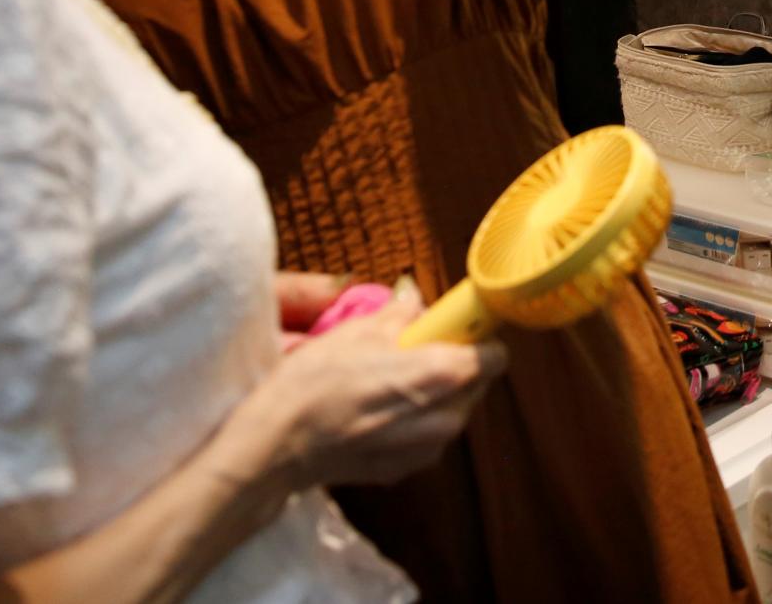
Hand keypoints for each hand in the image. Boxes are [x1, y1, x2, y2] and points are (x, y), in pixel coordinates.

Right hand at [241, 284, 504, 490]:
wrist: (277, 446)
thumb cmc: (315, 382)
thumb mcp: (357, 332)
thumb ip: (401, 315)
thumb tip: (418, 301)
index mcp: (438, 376)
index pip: (494, 358)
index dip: (480, 339)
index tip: (461, 329)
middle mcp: (444, 418)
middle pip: (476, 386)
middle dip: (456, 366)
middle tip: (419, 352)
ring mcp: (427, 450)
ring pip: (454, 412)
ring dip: (437, 395)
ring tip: (394, 382)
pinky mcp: (407, 469)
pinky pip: (429, 437)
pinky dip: (417, 422)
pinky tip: (382, 412)